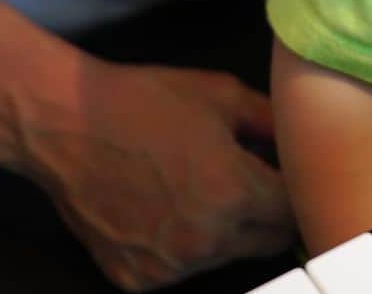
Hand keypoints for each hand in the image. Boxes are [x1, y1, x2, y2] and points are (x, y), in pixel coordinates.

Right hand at [21, 59, 296, 290]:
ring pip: (226, 256)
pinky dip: (183, 245)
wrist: (69, 123)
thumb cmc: (148, 101)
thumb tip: (302, 139)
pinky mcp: (136, 279)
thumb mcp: (225, 95)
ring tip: (200, 186)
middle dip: (269, 214)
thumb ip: (273, 122)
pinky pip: (180, 269)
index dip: (296, 190)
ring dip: (227, 230)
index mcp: (235, 193)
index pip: (293, 212)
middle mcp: (205, 240)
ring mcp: (168, 267)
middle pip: (268, 241)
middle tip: (253, 180)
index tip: (288, 175)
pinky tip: (166, 207)